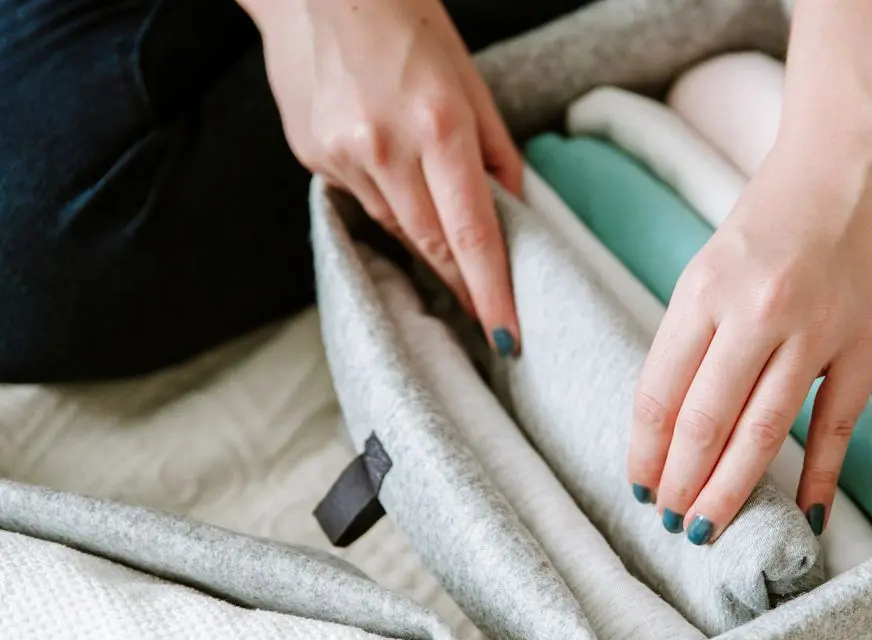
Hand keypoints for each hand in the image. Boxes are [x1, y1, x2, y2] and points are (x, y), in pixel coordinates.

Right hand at [247, 0, 522, 354]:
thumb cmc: (407, 22)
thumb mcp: (470, 79)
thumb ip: (496, 153)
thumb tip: (516, 214)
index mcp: (439, 125)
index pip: (472, 234)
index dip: (490, 292)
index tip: (506, 334)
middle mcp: (387, 148)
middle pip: (432, 245)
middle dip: (462, 285)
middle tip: (487, 314)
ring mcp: (343, 156)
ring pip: (396, 229)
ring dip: (426, 242)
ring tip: (445, 239)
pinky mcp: (313, 156)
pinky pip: (362, 202)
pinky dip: (388, 203)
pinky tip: (394, 175)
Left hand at [628, 125, 871, 542]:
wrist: (860, 151)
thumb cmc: (780, 207)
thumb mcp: (715, 261)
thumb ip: (698, 331)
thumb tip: (678, 414)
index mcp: (704, 290)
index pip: (662, 392)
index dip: (647, 451)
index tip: (639, 487)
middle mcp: (754, 312)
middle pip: (706, 422)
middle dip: (682, 484)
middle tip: (672, 524)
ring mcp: (816, 328)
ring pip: (763, 432)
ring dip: (732, 491)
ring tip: (709, 529)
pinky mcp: (869, 339)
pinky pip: (838, 423)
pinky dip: (818, 475)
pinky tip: (804, 516)